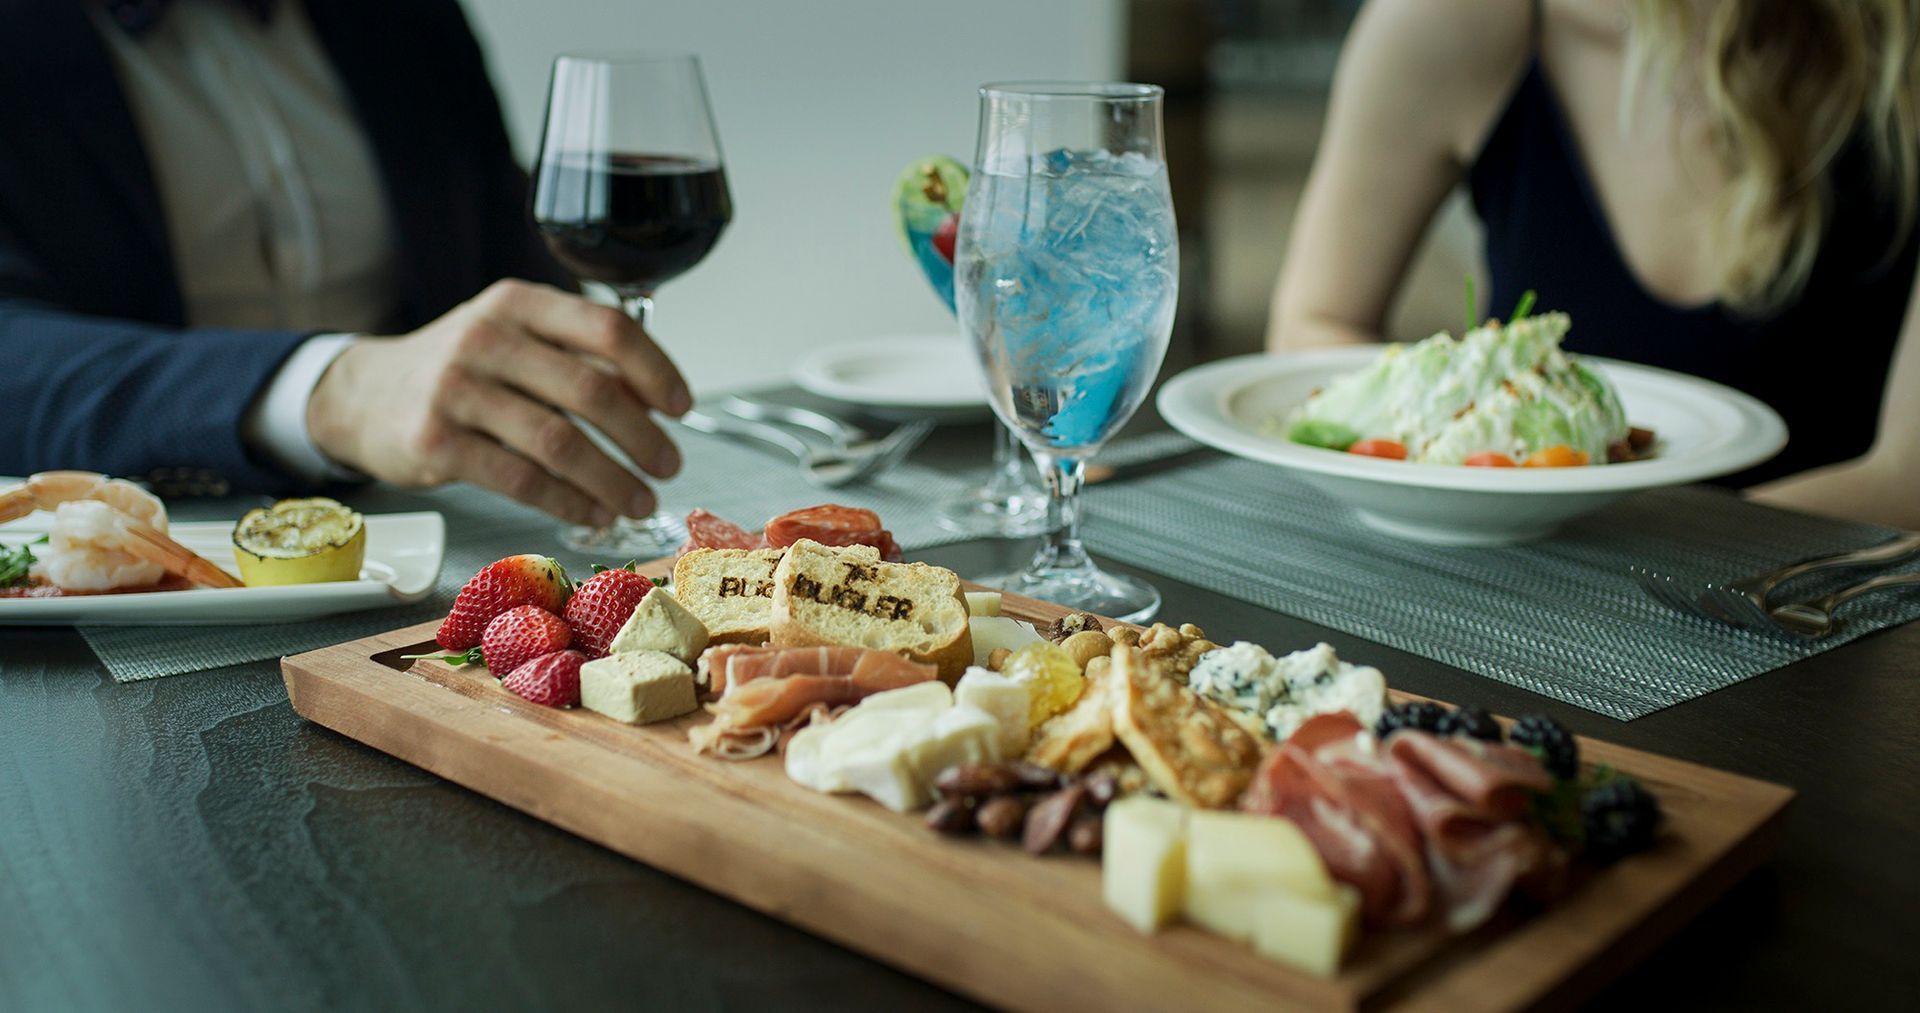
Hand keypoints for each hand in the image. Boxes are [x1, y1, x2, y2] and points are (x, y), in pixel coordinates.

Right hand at [307, 279, 690, 524]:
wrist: (363, 395)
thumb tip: (655, 402)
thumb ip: (575, 358)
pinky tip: (593, 514)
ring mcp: (457, 390)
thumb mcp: (513, 338)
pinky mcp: (436, 442)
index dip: (656, 371)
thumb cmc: (460, 369)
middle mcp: (487, 338)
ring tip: (639, 502)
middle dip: (643, 438)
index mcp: (519, 303)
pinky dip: (568, 503)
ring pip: (560, 444)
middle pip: (592, 392)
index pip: (608, 330)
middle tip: (670, 466)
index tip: (681, 407)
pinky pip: (522, 481)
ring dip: (612, 480)